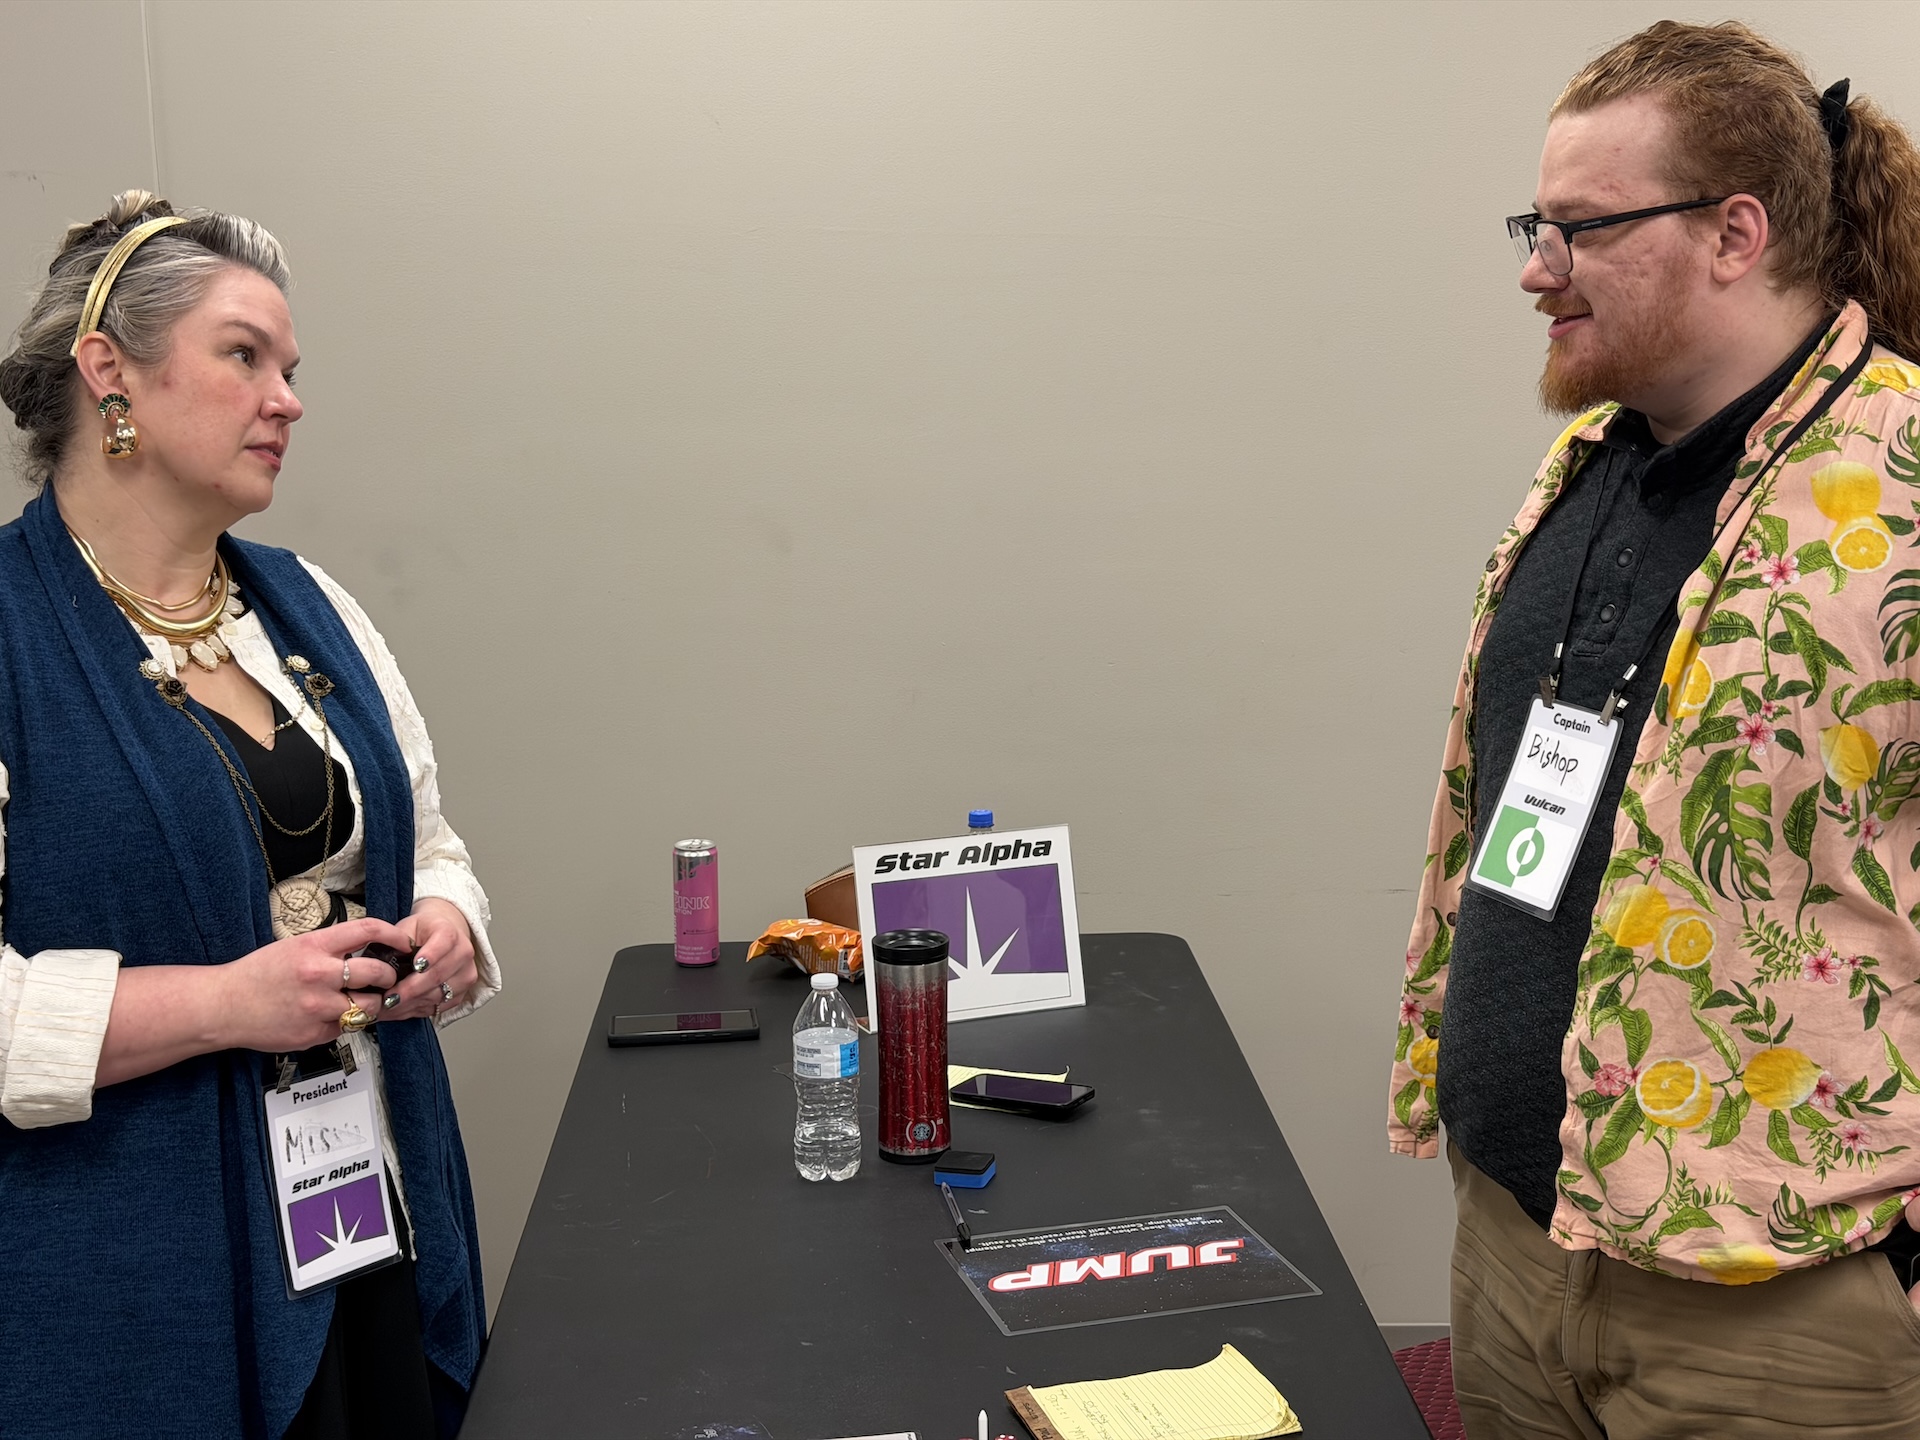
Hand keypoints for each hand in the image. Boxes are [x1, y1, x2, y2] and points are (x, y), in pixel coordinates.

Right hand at [215, 917, 410, 1052]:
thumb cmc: (256, 975)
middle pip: (378, 973)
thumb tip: (364, 949)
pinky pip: (345, 1027)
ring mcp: (318, 1007)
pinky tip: (327, 1016)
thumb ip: (329, 948)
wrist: (223, 1006)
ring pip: (368, 1007)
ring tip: (357, 1000)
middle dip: (387, 977)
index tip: (403, 942)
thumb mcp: (293, 947)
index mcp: (313, 946)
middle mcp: (319, 975)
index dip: (393, 935)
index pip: (367, 930)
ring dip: (370, 1004)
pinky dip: (344, 1022)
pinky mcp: (314, 1033)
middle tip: (384, 979)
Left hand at [385, 897, 478, 1020]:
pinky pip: (437, 1007)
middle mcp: (463, 953)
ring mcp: (465, 975)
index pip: (443, 943)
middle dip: (410, 989)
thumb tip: (380, 964)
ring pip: (437, 995)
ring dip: (410, 1004)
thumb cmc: (423, 932)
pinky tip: (398, 1011)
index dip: (430, 955)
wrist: (444, 936)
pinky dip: (414, 1011)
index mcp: (450, 933)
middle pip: (437, 975)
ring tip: (387, 1007)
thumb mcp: (408, 927)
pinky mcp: (462, 993)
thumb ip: (396, 942)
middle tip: (389, 998)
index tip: (415, 965)